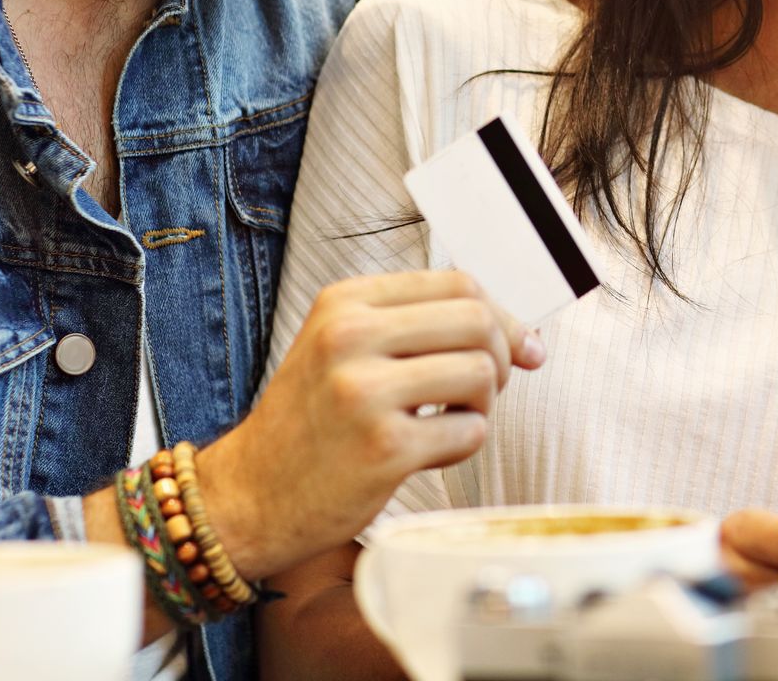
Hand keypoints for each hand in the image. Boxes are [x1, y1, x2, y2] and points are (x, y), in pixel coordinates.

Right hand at [198, 269, 544, 580]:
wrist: (248, 496)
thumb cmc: (312, 421)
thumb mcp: (345, 349)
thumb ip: (423, 330)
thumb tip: (529, 342)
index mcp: (344, 302)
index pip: (457, 282)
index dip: (500, 314)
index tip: (514, 347)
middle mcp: (349, 337)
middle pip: (478, 320)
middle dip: (500, 356)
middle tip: (481, 389)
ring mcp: (363, 392)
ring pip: (481, 373)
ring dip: (482, 404)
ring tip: (448, 420)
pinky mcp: (383, 449)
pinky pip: (469, 432)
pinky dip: (463, 445)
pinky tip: (429, 454)